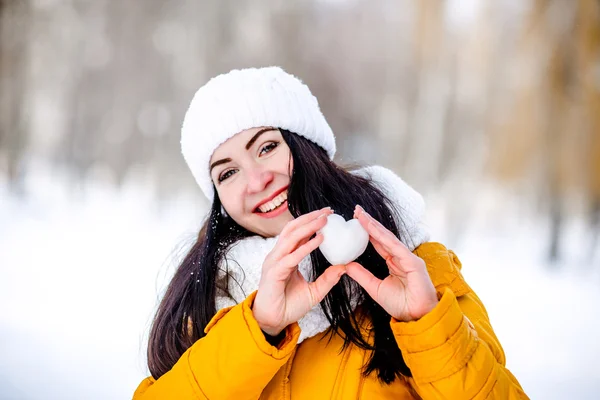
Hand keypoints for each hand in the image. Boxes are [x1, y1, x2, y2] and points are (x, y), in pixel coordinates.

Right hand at [252, 207, 346, 335]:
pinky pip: (292, 256)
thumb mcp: (315, 291)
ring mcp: (274, 262)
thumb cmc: (289, 306)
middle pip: (293, 228)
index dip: (312, 221)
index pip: (298, 233)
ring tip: (324, 220)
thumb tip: (344, 267)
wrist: (273, 322)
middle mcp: (279, 255)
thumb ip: (328, 279)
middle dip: (310, 217)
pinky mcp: (274, 272)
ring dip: (309, 226)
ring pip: (291, 237)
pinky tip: (319, 240)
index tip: (328, 215)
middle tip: (328, 211)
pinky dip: (306, 246)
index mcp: (286, 256)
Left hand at [344, 205, 437, 321]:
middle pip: (382, 236)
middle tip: (355, 210)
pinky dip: (383, 237)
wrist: (418, 318)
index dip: (367, 231)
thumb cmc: (401, 305)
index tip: (354, 221)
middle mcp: (401, 256)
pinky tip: (372, 228)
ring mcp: (408, 258)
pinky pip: (395, 247)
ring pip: (388, 238)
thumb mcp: (375, 288)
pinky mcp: (413, 262)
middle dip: (369, 222)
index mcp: (394, 262)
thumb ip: (362, 275)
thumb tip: (346, 264)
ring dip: (373, 225)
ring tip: (360, 215)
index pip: (378, 242)